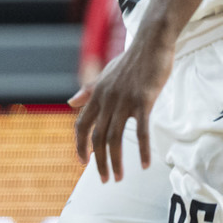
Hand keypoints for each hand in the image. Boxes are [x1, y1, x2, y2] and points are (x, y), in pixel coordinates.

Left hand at [67, 35, 172, 182]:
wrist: (152, 42)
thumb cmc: (131, 60)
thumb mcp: (105, 74)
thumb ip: (88, 91)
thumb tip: (70, 103)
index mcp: (96, 95)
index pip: (81, 125)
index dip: (79, 146)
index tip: (83, 163)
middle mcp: (106, 99)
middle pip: (97, 138)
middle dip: (98, 162)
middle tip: (104, 180)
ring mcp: (124, 100)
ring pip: (115, 138)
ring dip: (116, 161)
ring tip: (118, 178)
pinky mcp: (143, 100)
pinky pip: (141, 131)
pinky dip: (143, 150)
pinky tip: (146, 164)